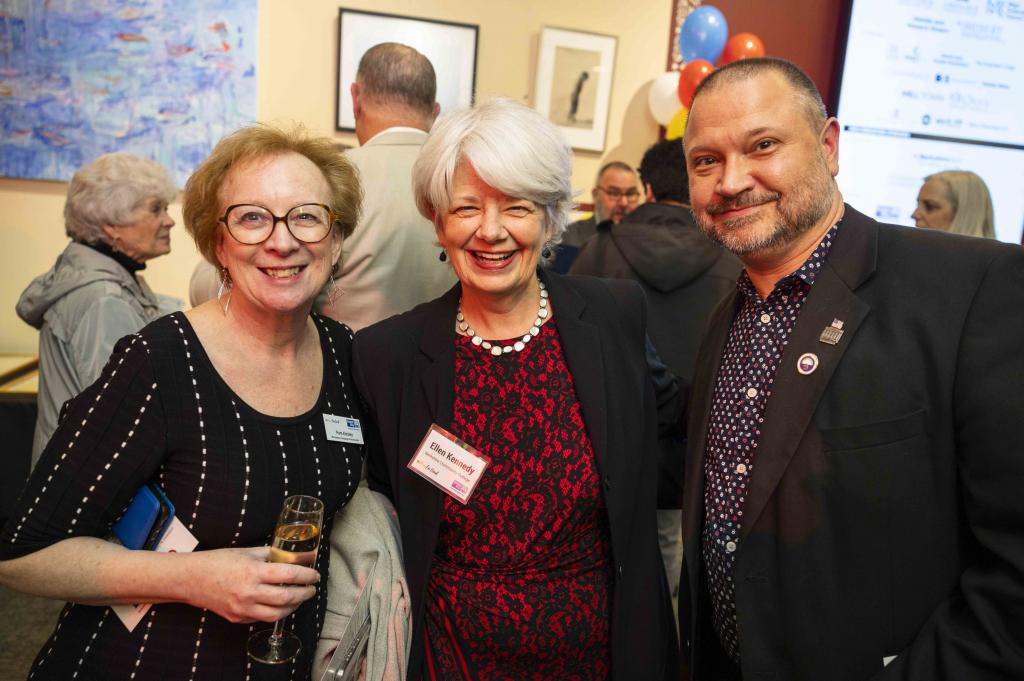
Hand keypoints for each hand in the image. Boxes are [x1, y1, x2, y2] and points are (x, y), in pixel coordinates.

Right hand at [178, 547, 318, 622]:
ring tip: (299, 598)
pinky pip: (261, 618)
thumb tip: (293, 556)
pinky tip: (279, 604)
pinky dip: (274, 612)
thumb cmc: (218, 561)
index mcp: (253, 571)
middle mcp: (249, 592)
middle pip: (286, 597)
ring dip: (293, 607)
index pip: (289, 574)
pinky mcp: (237, 618)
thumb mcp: (247, 552)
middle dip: (304, 594)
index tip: (315, 575)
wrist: (191, 579)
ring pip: (277, 614)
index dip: (307, 575)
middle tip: (311, 589)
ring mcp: (242, 608)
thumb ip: (270, 555)